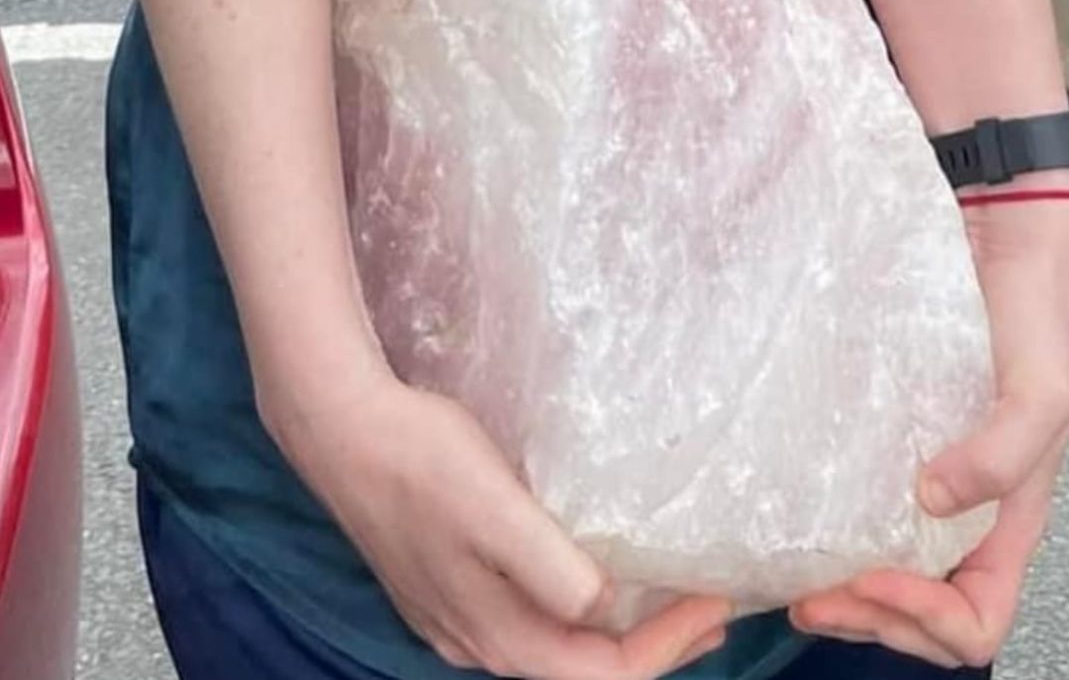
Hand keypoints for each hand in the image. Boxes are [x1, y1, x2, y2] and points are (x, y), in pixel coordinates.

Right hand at [271, 372, 730, 679]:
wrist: (340, 426)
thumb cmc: (422, 460)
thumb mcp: (497, 512)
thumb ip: (554, 572)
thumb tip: (608, 610)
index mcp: (495, 634)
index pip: (602, 673)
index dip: (668, 645)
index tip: (716, 598)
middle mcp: (473, 640)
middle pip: (579, 668)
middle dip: (653, 645)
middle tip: (709, 609)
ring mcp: (455, 613)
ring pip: (553, 643)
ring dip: (616, 628)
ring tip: (667, 597)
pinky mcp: (446, 580)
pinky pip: (527, 615)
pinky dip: (577, 606)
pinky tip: (590, 572)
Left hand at [791, 182, 1068, 667]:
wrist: (991, 244)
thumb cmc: (1029, 322)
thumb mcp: (1043, 395)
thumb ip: (1006, 458)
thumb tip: (933, 502)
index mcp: (1004, 517)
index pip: (973, 618)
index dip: (922, 620)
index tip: (870, 580)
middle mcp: (954, 508)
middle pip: (912, 606)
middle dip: (862, 615)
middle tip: (805, 592)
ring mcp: (908, 471)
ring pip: (873, 561)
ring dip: (834, 581)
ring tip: (788, 566)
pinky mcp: (871, 432)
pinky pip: (843, 496)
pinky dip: (815, 521)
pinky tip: (784, 508)